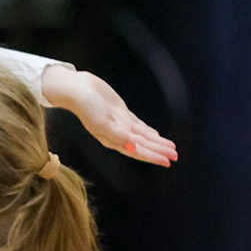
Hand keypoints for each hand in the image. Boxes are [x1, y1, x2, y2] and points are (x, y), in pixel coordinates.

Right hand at [41, 67, 177, 166]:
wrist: (76, 89)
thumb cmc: (86, 106)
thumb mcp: (102, 122)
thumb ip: (118, 136)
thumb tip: (133, 148)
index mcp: (113, 139)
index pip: (138, 151)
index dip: (153, 156)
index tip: (167, 161)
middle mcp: (118, 134)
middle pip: (143, 145)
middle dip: (159, 150)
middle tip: (175, 156)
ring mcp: (120, 123)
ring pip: (143, 136)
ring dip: (157, 142)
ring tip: (170, 148)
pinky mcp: (121, 113)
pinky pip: (138, 126)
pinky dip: (148, 131)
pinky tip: (155, 135)